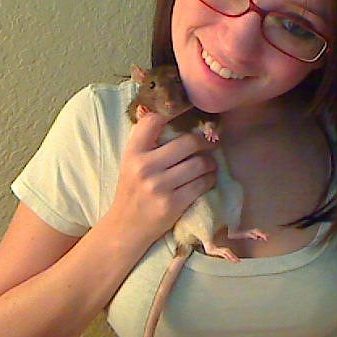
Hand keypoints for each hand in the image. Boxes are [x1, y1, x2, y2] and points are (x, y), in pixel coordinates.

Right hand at [108, 113, 217, 245]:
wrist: (125, 227)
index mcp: (133, 152)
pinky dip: (209, 179)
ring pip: (199, 164)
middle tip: (210, 144)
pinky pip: (202, 184)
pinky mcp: (172, 204)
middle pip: (188, 142)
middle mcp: (144, 167)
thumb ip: (145, 139)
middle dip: (204, 142)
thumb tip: (157, 108)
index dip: (175, 112)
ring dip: (210, 163)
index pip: (154, 121)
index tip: (190, 113)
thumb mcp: (131, 161)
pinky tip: (207, 179)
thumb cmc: (133, 190)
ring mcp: (159, 186)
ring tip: (209, 164)